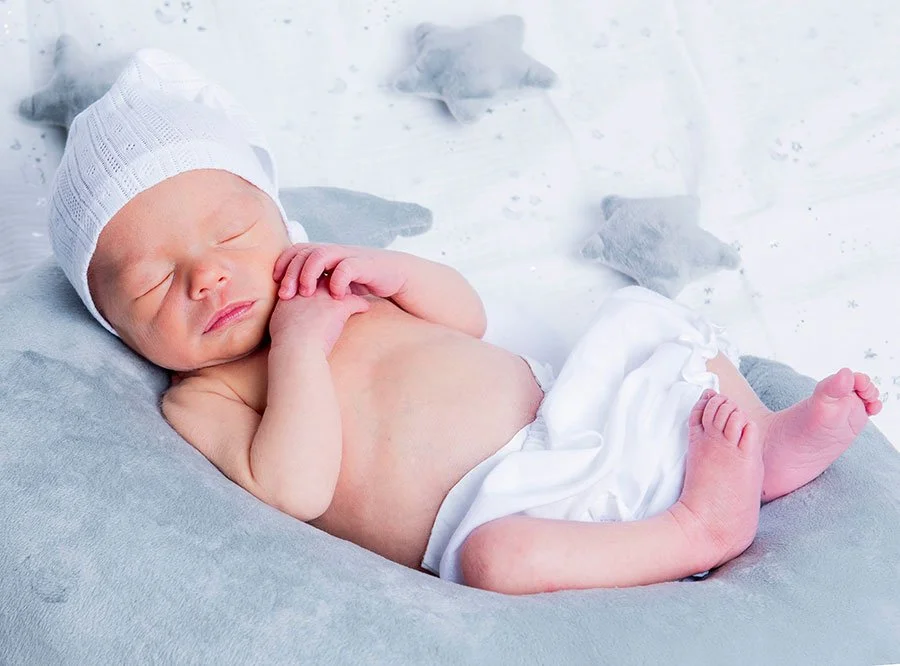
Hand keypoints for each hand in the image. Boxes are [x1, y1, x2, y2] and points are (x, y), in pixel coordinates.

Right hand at [268, 278, 369, 354]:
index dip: (316, 282)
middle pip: (326, 278)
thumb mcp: (278, 325)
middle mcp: (310, 289)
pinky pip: (357, 301)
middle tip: (343, 287)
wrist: (295, 349)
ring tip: (355, 294)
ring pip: (342, 285)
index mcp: (294, 292)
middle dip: (334, 281)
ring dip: (348, 290)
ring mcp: (325, 297)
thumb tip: (286, 325)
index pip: (308, 278)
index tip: (322, 289)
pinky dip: (362, 304)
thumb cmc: (285, 343)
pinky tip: (364, 308)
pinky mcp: (339, 307)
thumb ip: (284, 317)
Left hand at [273, 243, 406, 300]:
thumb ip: (319, 285)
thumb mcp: (337, 282)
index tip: (275, 283)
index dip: (283, 263)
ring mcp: (349, 256)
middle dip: (291, 273)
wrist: (396, 275)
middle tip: (285, 295)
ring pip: (321, 255)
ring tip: (306, 294)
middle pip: (304, 252)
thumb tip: (294, 302)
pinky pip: (346, 267)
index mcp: (326, 254)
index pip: (297, 250)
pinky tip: (335, 297)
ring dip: (309, 274)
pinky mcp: (365, 265)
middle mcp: (335, 251)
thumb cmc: (363, 281)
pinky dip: (337, 281)